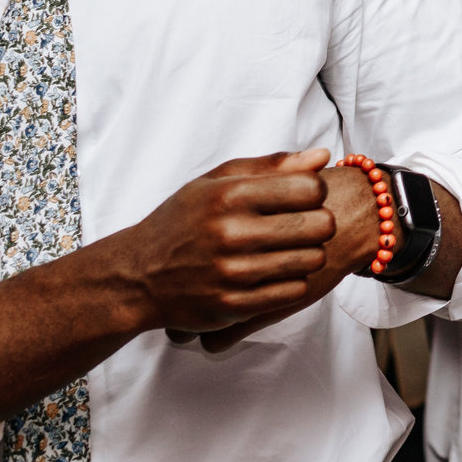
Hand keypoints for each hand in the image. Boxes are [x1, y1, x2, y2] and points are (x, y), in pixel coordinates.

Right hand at [179, 161, 383, 352]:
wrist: (138, 276)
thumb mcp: (217, 181)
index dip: (316, 191)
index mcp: (229, 196)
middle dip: (319, 223)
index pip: (310, 188)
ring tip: (289, 249)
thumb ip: (272, 165)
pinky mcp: (233, 306)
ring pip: (312, 260)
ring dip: (308, 254)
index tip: (303, 198)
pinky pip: (294, 291)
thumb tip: (323, 155)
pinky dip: (293, 282)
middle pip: (319, 225)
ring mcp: (232, 273)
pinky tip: (276, 273)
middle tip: (303, 225)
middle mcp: (231, 233)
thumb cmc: (183, 221)